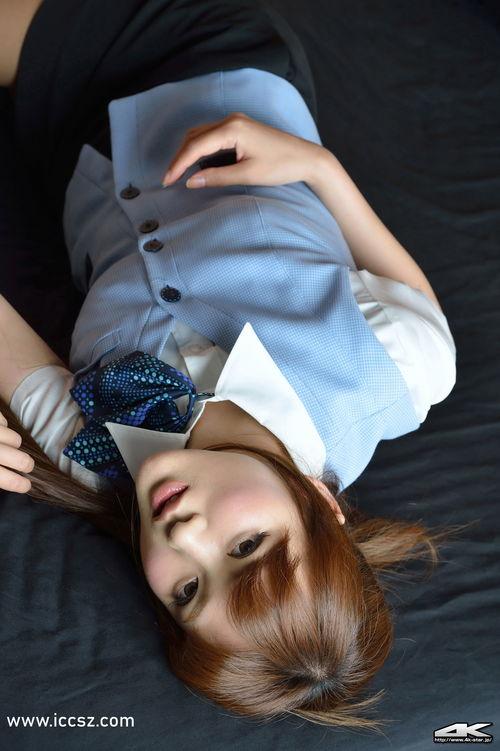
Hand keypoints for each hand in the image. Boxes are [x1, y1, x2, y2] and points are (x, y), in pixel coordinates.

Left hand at [0, 411, 33, 493]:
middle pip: (21, 460)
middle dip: (26, 464)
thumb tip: (7, 477)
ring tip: (5, 444)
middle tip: (26, 465)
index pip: (7, 479)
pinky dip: (4, 427)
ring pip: (16, 440)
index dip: (20, 485)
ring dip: (13, 443)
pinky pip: (6, 423)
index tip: (27, 486)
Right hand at [162, 112, 324, 188]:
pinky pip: (212, 135)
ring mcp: (236, 122)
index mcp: (232, 129)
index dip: (178, 164)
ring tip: (180, 173)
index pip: (195, 146)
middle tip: (169, 179)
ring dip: (188, 152)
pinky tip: (198, 164)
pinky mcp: (241, 128)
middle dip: (180, 158)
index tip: (167, 181)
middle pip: (194, 136)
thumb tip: (191, 182)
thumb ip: (217, 177)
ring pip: (201, 134)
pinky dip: (200, 149)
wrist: (307, 158)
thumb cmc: (281, 167)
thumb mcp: (247, 175)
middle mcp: (231, 120)